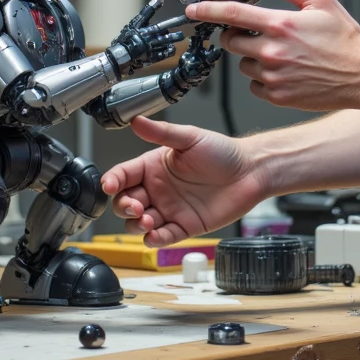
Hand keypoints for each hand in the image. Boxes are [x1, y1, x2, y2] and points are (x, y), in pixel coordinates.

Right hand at [100, 118, 266, 245]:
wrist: (250, 172)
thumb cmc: (222, 152)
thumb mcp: (190, 138)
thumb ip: (161, 132)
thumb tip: (136, 120)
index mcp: (153, 166)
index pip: (123, 175)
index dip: (111, 181)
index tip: (109, 185)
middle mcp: (157, 189)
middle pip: (124, 203)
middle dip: (123, 206)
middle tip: (136, 206)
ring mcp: (169, 210)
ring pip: (138, 224)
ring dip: (136, 225)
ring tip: (147, 220)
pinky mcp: (183, 227)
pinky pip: (161, 238)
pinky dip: (154, 240)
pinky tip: (154, 235)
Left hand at [186, 0, 359, 110]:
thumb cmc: (345, 40)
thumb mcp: (320, 0)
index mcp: (281, 24)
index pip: (232, 12)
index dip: (207, 10)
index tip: (194, 10)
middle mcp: (273, 51)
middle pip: (231, 40)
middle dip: (235, 34)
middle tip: (252, 31)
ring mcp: (273, 75)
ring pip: (243, 64)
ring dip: (251, 56)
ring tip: (277, 53)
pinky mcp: (277, 96)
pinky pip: (254, 85)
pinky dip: (261, 78)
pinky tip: (282, 70)